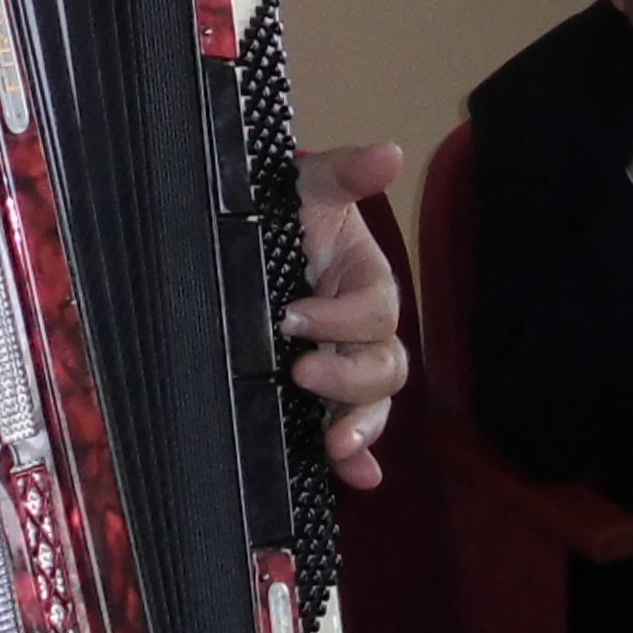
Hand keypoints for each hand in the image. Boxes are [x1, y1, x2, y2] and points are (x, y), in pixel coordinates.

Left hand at [286, 143, 409, 491]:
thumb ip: (345, 172)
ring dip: (362, 427)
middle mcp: (360, 330)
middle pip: (386, 367)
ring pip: (374, 404)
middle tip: (302, 375)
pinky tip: (357, 480)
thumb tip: (391, 152)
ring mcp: (343, 366)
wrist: (241, 235)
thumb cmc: (281, 210)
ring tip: (335, 445)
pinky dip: (359, 459)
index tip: (294, 318)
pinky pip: (352, 433)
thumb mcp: (307, 186)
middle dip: (351, 380)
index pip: (375, 309)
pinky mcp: (320, 398)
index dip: (342, 319)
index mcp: (364, 281)